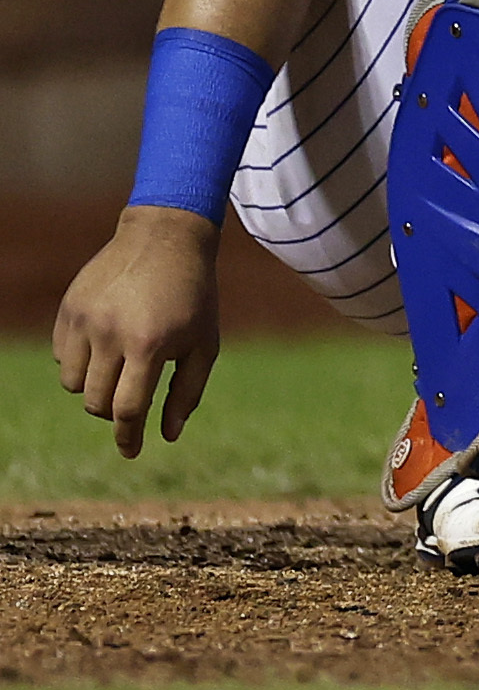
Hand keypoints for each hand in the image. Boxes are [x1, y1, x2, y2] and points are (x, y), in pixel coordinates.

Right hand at [54, 207, 222, 457]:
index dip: (128, 438)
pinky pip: (63, 357)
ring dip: (95, 387)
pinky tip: (106, 340)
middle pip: (96, 403)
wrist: (166, 237)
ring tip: (120, 365)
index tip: (131, 452)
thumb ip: (187, 392)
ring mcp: (85, 320)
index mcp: (150, 344)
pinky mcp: (68, 309)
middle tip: (131, 398)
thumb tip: (166, 435)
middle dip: (113, 411)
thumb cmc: (193, 296)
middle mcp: (112, 333)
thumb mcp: (205, 342)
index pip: (127, 410)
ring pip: (73, 384)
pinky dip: (81, 361)